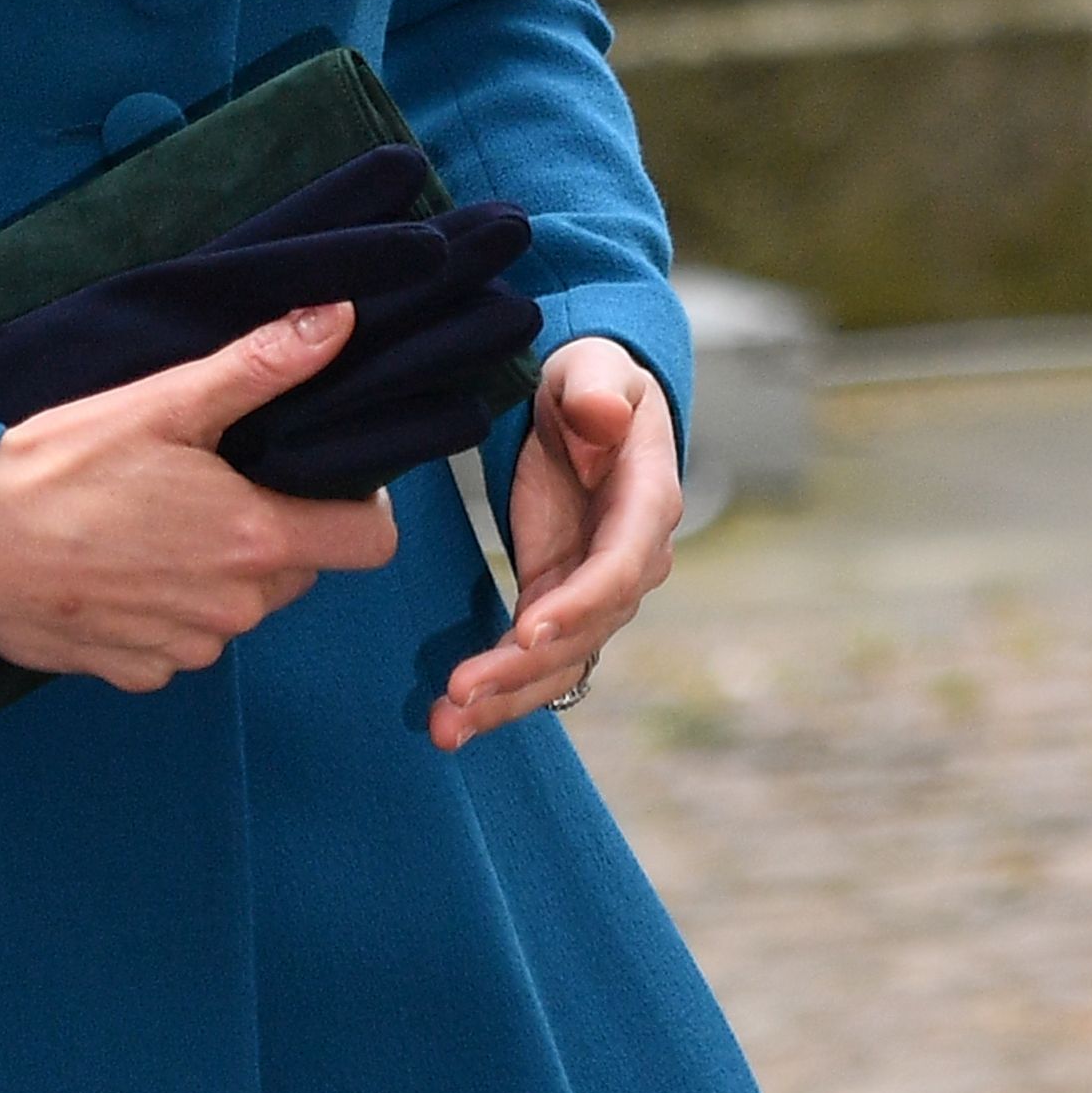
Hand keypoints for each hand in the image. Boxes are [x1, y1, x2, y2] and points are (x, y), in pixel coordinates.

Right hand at [0, 298, 404, 691]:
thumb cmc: (61, 467)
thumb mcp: (167, 402)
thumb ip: (262, 366)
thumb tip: (337, 322)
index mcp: (255, 541)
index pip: (369, 544)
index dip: (360, 508)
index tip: (323, 481)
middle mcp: (231, 610)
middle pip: (299, 573)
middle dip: (273, 534)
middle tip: (215, 489)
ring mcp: (180, 648)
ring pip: (236, 609)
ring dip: (214, 575)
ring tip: (153, 526)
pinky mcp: (130, 672)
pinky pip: (177, 644)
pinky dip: (161, 613)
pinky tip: (117, 570)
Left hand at [428, 334, 682, 750]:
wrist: (586, 402)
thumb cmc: (590, 377)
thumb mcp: (592, 364)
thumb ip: (596, 389)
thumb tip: (604, 420)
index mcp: (647, 498)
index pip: (621, 563)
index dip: (581, 602)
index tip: (528, 629)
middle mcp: (632, 556)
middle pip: (587, 628)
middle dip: (525, 667)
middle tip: (461, 691)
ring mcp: (595, 587)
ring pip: (561, 658)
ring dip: (506, 698)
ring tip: (444, 728)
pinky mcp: (558, 600)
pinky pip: (534, 658)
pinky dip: (497, 692)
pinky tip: (450, 723)